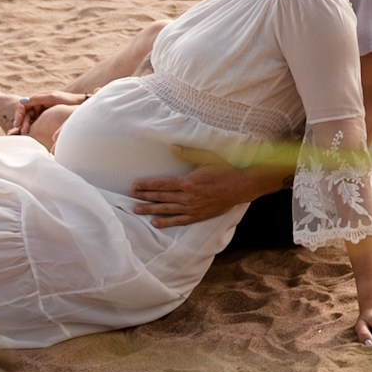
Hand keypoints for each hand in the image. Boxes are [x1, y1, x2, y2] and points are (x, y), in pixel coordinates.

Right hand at [13, 91, 87, 134]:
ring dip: (25, 127)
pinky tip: (31, 135)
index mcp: (38, 99)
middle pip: (25, 114)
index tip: (17, 123)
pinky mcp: (47, 120)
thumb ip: (38, 99)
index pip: (22, 106)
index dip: (18, 114)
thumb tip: (21, 101)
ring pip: (29, 120)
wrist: (81, 106)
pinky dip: (32, 129)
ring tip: (26, 134)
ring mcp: (42, 113)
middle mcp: (38, 106)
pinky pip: (36, 124)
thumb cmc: (68, 100)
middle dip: (21, 123)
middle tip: (23, 132)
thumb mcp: (53, 98)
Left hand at [130, 147, 282, 227]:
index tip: (135, 185)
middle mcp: (187, 196)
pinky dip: (166, 222)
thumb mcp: (206, 157)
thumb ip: (188, 154)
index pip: (161, 184)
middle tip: (131, 197)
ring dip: (150, 210)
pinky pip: (178, 220)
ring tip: (137, 210)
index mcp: (187, 181)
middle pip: (161, 197)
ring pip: (166, 209)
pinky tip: (156, 222)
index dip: (147, 185)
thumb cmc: (224, 170)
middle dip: (144, 197)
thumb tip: (172, 148)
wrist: (240, 187)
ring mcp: (192, 207)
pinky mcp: (198, 215)